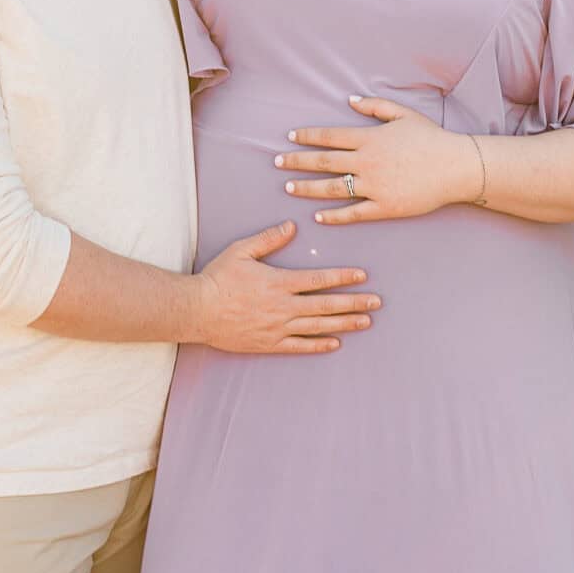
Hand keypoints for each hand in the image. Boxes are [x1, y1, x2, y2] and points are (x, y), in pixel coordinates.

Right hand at [193, 219, 380, 353]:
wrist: (197, 310)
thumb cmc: (217, 278)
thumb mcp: (241, 251)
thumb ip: (268, 239)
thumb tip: (292, 226)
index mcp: (279, 282)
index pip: (318, 280)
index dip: (342, 277)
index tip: (362, 276)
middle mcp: (283, 306)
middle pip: (326, 305)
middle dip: (354, 302)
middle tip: (376, 302)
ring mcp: (277, 327)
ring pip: (318, 326)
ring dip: (344, 323)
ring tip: (365, 322)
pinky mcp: (269, 344)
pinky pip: (299, 345)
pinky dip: (319, 345)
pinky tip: (336, 342)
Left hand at [275, 96, 481, 223]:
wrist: (456, 167)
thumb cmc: (431, 138)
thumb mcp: (403, 115)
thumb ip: (375, 107)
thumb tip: (349, 100)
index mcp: (370, 138)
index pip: (330, 137)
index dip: (307, 136)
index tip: (289, 137)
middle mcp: (367, 162)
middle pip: (323, 161)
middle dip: (296, 161)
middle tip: (277, 162)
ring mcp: (374, 186)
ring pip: (332, 188)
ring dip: (307, 187)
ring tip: (289, 187)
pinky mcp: (385, 207)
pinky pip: (353, 213)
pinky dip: (334, 215)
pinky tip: (318, 215)